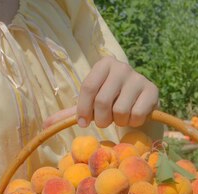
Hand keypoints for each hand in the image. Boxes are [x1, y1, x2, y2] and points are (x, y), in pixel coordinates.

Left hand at [41, 57, 158, 129]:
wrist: (140, 104)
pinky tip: (134, 116)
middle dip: (102, 119)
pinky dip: (133, 122)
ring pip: (120, 111)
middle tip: (105, 122)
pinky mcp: (152, 91)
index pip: (88, 88)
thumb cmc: (110, 103)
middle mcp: (122, 67)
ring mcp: (139, 78)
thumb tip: (45, 125)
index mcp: (104, 64)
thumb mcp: (89, 105)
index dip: (84, 109)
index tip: (84, 122)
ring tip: (121, 117)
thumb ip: (69, 114)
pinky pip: (137, 114)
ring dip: (118, 122)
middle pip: (102, 101)